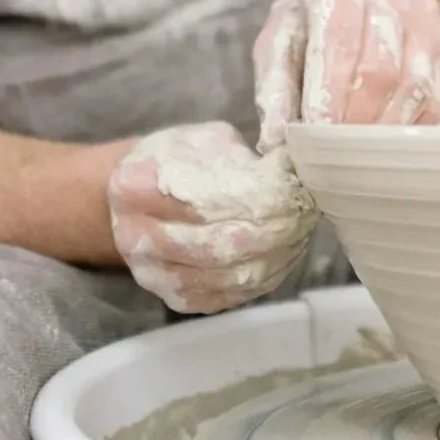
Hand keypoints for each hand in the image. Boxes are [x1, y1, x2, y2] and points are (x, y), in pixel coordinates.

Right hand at [108, 122, 316, 313]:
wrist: (141, 203)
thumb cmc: (181, 163)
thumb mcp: (205, 140)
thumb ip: (240, 152)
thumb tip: (284, 158)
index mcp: (135, 186)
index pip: (208, 199)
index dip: (257, 196)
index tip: (290, 188)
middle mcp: (135, 236)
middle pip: (221, 243)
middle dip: (273, 229)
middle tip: (304, 214)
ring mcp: (153, 274)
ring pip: (229, 273)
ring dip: (275, 255)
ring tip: (299, 231)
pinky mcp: (176, 300)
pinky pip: (231, 295)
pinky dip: (266, 276)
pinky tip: (283, 254)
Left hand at [253, 0, 439, 149]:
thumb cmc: (316, 13)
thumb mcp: (281, 34)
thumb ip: (275, 83)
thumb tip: (275, 136)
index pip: (340, 42)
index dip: (330, 92)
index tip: (316, 132)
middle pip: (381, 67)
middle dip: (356, 116)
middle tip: (336, 150)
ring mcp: (424, 18)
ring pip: (414, 84)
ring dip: (384, 126)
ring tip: (359, 151)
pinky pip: (435, 96)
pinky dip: (410, 126)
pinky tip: (386, 139)